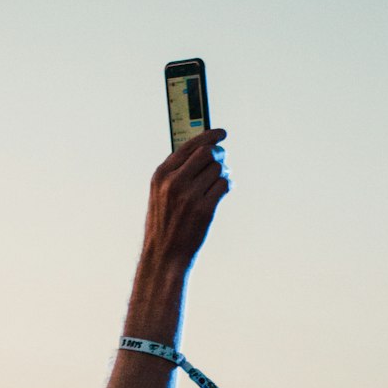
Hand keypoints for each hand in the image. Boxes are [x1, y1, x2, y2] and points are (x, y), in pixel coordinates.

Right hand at [141, 129, 229, 271]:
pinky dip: (227, 184)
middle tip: (223, 159)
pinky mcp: (204, 209)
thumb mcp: (160, 192)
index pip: (189, 146)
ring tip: (220, 180)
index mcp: (162, 174)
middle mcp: (174, 182)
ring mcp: (190, 196)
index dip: (208, 136)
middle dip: (219, 154)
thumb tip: (202, 150)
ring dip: (224, 172)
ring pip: (218, 169)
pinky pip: (224, 185)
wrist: (163, 254)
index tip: (221, 133)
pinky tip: (224, 188)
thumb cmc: (163, 222)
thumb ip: (176, 170)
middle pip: (207, 153)